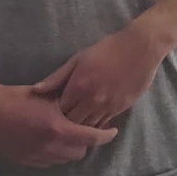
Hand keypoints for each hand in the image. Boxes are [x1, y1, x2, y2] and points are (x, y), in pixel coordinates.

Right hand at [0, 72, 116, 168]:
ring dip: (69, 149)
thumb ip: (69, 103)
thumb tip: (87, 105)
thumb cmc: (18, 98)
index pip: (92, 138)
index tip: (112, 131)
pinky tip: (48, 141)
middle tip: (82, 129)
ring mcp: (37, 157)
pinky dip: (53, 153)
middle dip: (85, 142)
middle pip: (80, 152)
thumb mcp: (48, 96)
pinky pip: (48, 162)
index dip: (106, 135)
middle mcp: (50, 147)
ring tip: (64, 135)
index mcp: (59, 129)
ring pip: (64, 159)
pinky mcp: (25, 162)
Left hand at [34, 18, 171, 130]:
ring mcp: (107, 106)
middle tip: (62, 123)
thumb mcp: (78, 59)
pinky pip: (104, 124)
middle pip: (73, 123)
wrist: (140, 48)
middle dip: (66, 124)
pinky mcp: (121, 108)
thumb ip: (57, 77)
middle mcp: (91, 100)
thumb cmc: (107, 50)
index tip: (51, 113)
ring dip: (82, 127)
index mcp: (78, 87)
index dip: (54, 114)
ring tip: (76, 125)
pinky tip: (92, 122)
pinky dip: (97, 125)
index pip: (59, 111)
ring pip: (89, 127)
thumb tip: (36, 90)